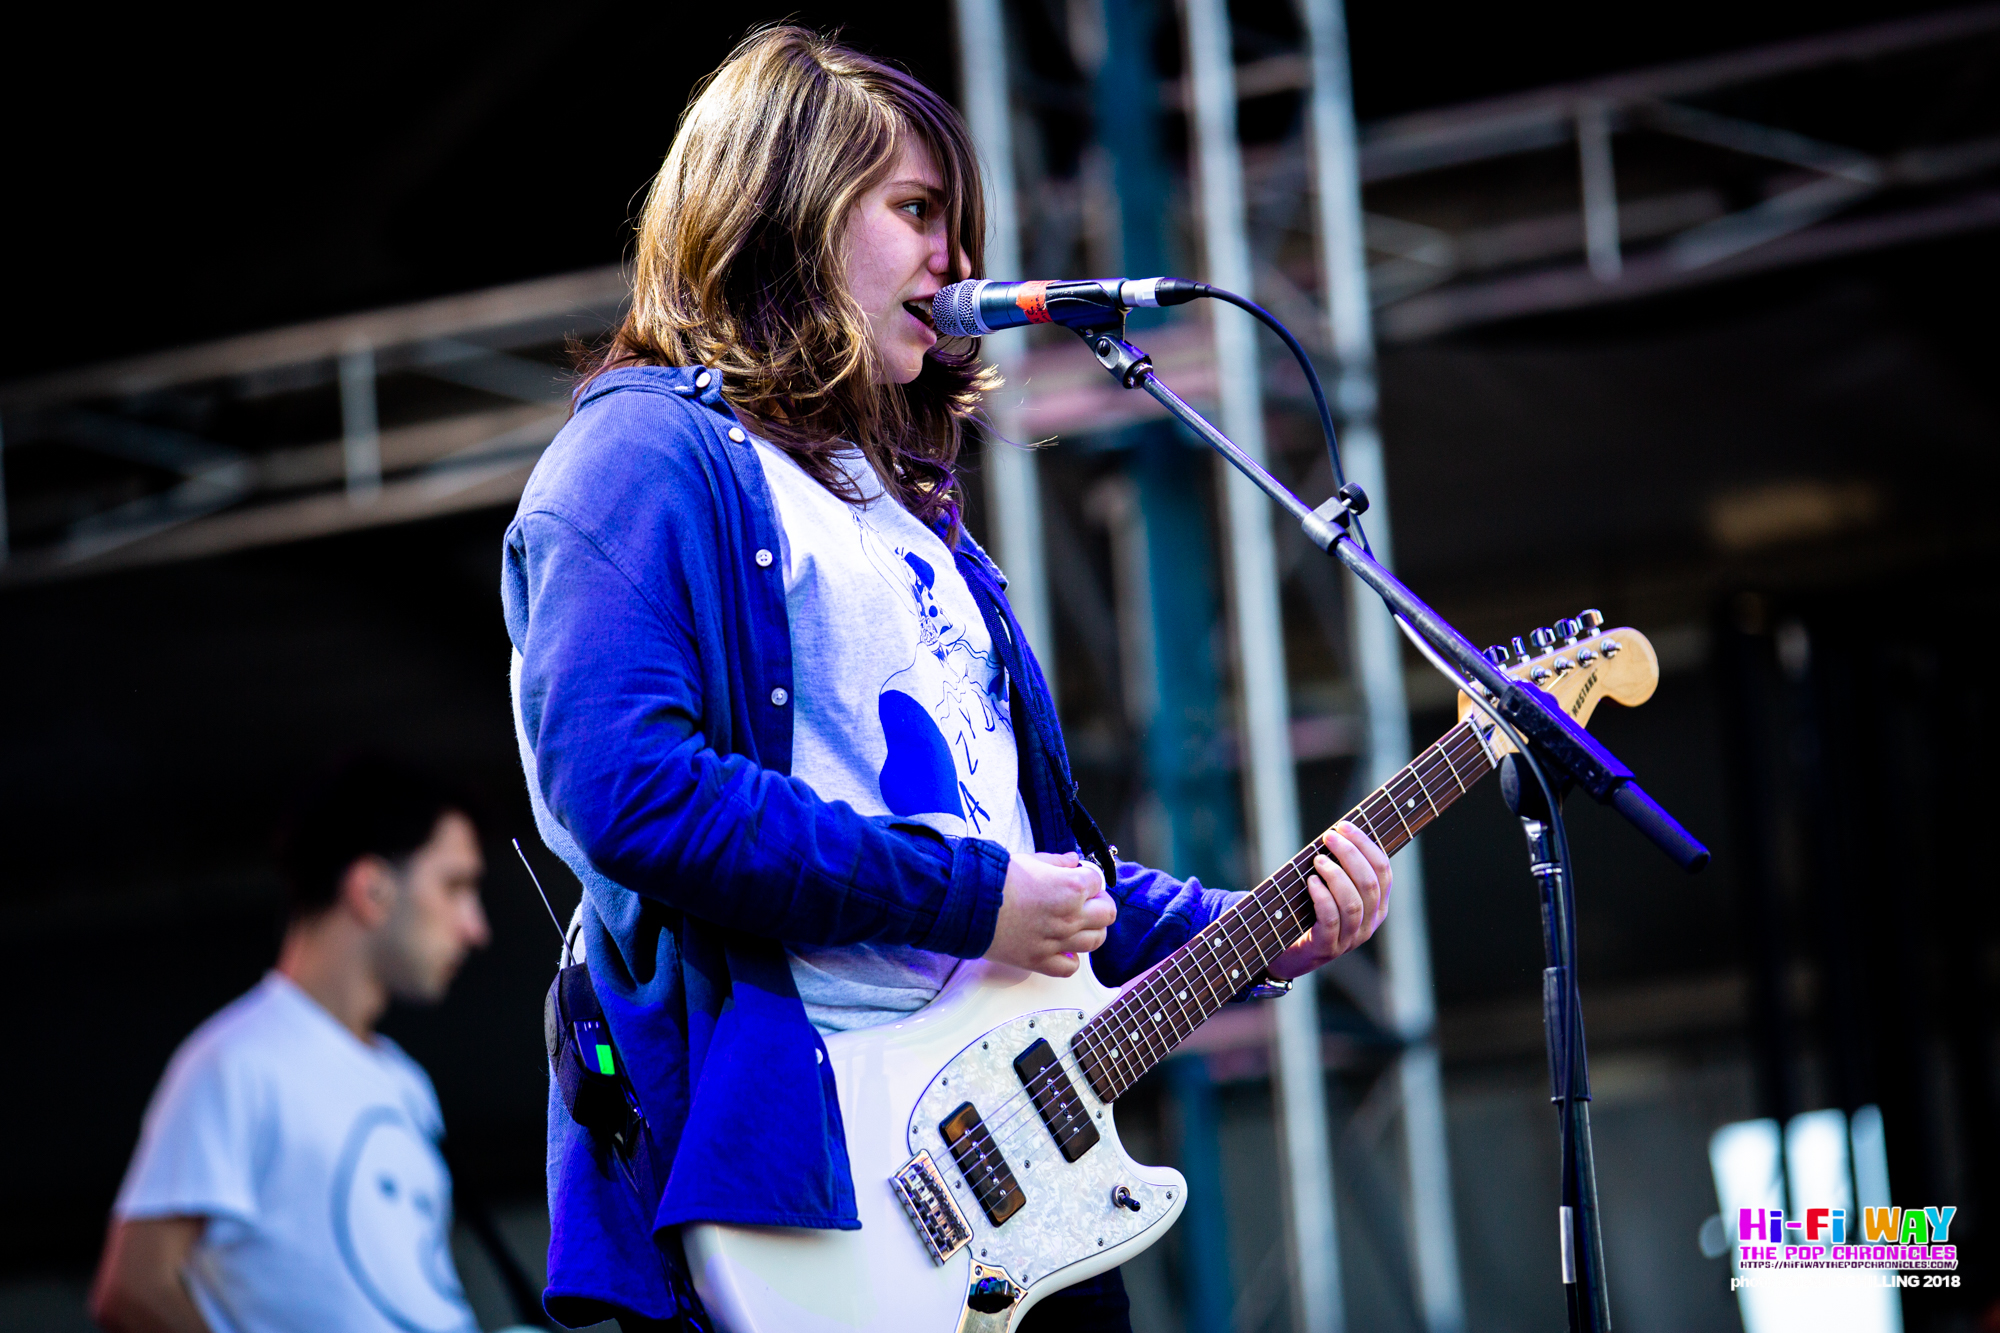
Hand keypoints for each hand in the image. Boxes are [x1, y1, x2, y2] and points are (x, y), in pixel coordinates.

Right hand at [984, 851, 1116, 976]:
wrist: (968, 905)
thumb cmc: (994, 881)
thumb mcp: (1029, 860)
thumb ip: (1056, 862)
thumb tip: (1071, 861)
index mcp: (1071, 887)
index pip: (1098, 881)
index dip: (1090, 877)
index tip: (1080, 878)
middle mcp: (1070, 916)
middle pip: (1107, 914)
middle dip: (1099, 903)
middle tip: (1085, 900)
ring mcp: (1058, 942)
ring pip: (1096, 941)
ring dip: (1091, 930)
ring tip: (1077, 924)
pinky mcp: (1041, 961)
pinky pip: (1070, 967)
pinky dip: (1070, 959)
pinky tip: (1062, 948)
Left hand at [1267, 821, 1391, 980]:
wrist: (1289, 953)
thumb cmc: (1309, 912)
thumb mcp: (1332, 890)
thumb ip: (1340, 868)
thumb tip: (1336, 832)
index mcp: (1377, 905)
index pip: (1382, 870)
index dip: (1365, 845)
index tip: (1344, 826)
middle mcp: (1369, 922)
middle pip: (1369, 883)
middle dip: (1350, 854)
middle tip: (1329, 836)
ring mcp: (1350, 938)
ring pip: (1353, 902)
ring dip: (1335, 875)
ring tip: (1318, 859)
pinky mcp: (1328, 947)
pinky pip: (1331, 919)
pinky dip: (1322, 897)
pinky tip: (1311, 882)